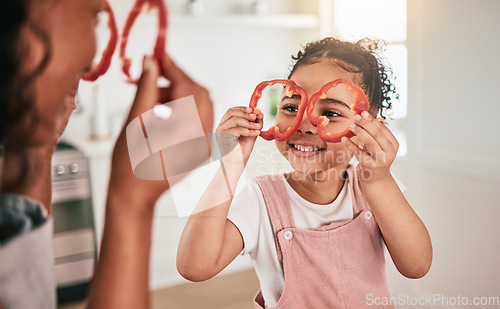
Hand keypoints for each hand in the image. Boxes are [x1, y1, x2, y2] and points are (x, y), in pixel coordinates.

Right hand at [108, 54, 213, 206]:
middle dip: (177, 79)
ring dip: (180, 93)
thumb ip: (145, 87)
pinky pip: (200, 118)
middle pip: (200, 93)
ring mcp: (205, 144)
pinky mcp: (202, 148)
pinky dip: (184, 107)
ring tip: (153, 95)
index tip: (158, 55)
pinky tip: (162, 109)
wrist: (135, 195)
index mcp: (187, 132)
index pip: (187, 86)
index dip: (172, 67)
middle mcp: (203, 138)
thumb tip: (150, 62)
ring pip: (201, 104)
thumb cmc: (129, 164)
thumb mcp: (134, 121)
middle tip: (153, 74)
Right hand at [215, 107, 262, 164]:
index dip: (242, 108)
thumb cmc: (241, 151)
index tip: (253, 110)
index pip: (231, 111)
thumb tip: (260, 113)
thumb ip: (254, 124)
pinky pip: (236, 130)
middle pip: (231, 112)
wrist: (236, 164)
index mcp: (225, 125)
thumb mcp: (250, 134)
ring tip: (258, 127)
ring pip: (235, 120)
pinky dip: (248, 130)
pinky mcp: (223, 137)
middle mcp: (220, 127)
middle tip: (255, 117)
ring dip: (249, 123)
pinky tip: (255, 133)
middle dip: (245, 113)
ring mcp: (220, 132)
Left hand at [341, 111, 398, 182]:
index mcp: (393, 145)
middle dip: (366, 124)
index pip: (383, 129)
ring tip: (351, 126)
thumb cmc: (377, 158)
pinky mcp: (370, 166)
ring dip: (359, 132)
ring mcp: (380, 160)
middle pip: (377, 134)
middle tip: (356, 117)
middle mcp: (389, 152)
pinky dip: (350, 145)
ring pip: (369, 142)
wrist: (377, 179)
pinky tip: (344, 139)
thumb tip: (365, 116)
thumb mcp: (380, 146)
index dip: (372, 120)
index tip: (363, 113)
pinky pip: (359, 153)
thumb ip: (376, 134)